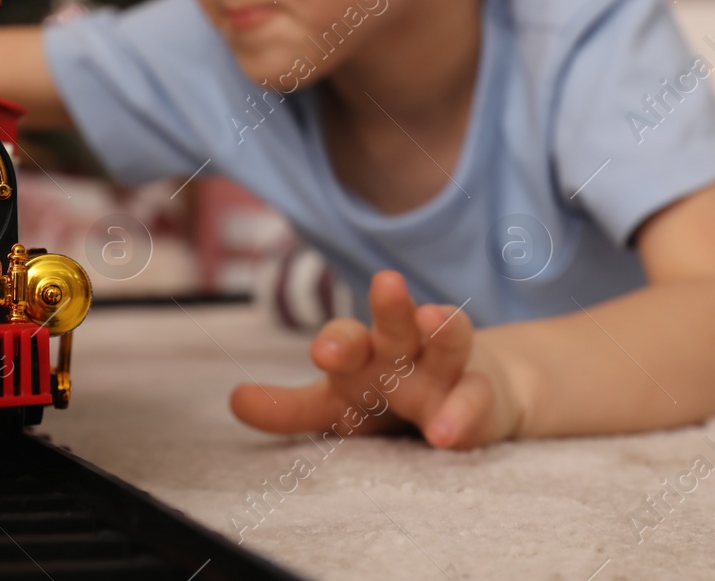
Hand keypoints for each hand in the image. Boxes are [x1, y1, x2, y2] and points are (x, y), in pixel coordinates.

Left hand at [229, 270, 524, 448]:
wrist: (475, 394)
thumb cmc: (392, 395)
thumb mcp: (339, 406)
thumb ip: (289, 407)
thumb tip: (234, 400)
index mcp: (365, 355)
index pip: (345, 340)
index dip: (335, 343)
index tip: (320, 352)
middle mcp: (404, 354)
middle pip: (395, 326)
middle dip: (389, 308)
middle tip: (385, 283)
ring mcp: (445, 371)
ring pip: (445, 341)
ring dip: (441, 328)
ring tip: (432, 318)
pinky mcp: (480, 395)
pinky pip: (476, 399)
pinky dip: (464, 410)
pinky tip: (446, 431)